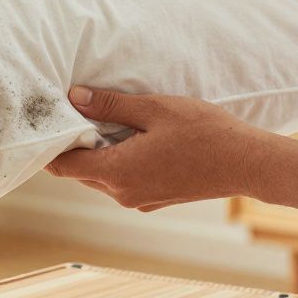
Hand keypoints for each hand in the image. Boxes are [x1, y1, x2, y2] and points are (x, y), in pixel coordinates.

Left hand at [46, 86, 277, 210]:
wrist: (248, 162)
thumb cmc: (204, 132)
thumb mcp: (154, 109)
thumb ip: (111, 105)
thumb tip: (74, 98)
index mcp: (117, 172)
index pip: (63, 166)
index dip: (51, 144)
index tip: (50, 120)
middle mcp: (123, 193)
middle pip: (80, 171)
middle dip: (75, 144)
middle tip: (75, 111)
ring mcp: (139, 200)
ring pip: (101, 176)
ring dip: (98, 151)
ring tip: (105, 119)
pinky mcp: (154, 199)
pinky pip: (122, 180)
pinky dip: (118, 160)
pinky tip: (132, 136)